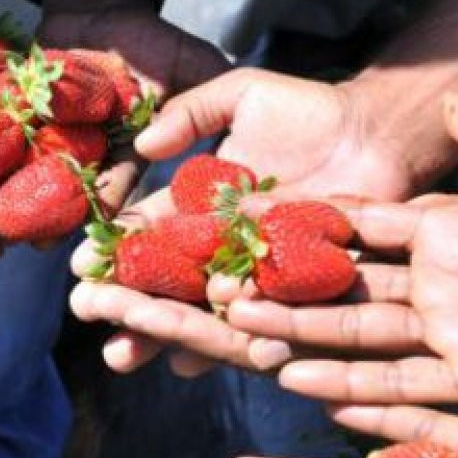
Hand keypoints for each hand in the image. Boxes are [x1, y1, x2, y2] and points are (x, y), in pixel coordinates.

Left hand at [0, 0, 228, 245]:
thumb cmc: (145, 34)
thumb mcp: (184, 61)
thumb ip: (209, 92)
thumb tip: (236, 124)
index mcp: (123, 158)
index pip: (114, 188)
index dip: (102, 212)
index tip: (91, 234)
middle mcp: (78, 161)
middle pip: (56, 199)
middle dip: (39, 222)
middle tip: (24, 246)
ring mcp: (38, 146)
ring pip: (12, 181)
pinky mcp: (1, 124)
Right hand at [69, 68, 416, 374]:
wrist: (376, 134)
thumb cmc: (308, 110)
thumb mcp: (240, 94)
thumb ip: (191, 114)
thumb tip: (143, 145)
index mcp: (198, 207)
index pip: (148, 233)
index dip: (115, 249)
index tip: (81, 266)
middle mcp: (220, 247)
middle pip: (163, 282)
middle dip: (123, 302)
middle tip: (87, 316)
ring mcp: (256, 274)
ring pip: (199, 312)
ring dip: (159, 334)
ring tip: (123, 353)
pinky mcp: (295, 292)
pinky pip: (257, 323)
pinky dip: (223, 344)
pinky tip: (189, 363)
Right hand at [227, 95, 457, 406]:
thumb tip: (450, 101)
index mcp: (447, 233)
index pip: (360, 228)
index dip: (307, 225)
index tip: (249, 218)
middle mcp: (439, 284)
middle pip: (344, 285)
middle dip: (282, 284)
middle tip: (219, 279)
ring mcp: (456, 330)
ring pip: (360, 334)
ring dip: (300, 333)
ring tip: (239, 325)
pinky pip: (406, 384)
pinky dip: (355, 387)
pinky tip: (304, 382)